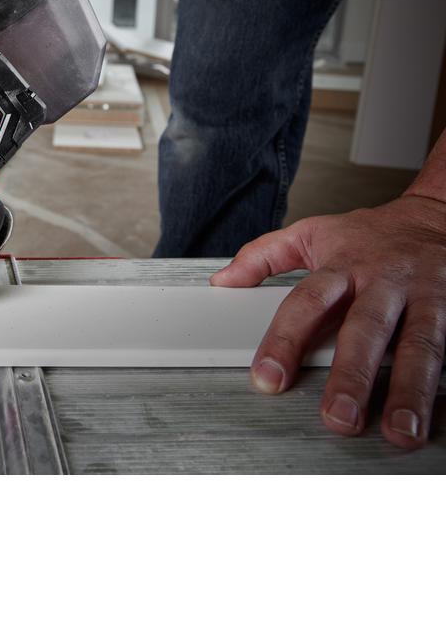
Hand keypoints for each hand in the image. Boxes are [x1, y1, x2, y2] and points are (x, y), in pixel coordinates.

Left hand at [211, 195, 445, 448]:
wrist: (439, 215)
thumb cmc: (372, 235)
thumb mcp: (311, 233)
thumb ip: (261, 257)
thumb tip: (222, 281)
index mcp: (343, 266)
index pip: (306, 304)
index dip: (284, 340)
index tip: (267, 378)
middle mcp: (385, 282)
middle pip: (365, 330)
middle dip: (352, 376)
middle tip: (338, 417)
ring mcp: (429, 298)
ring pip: (420, 345)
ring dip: (410, 390)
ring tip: (400, 430)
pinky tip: (441, 413)